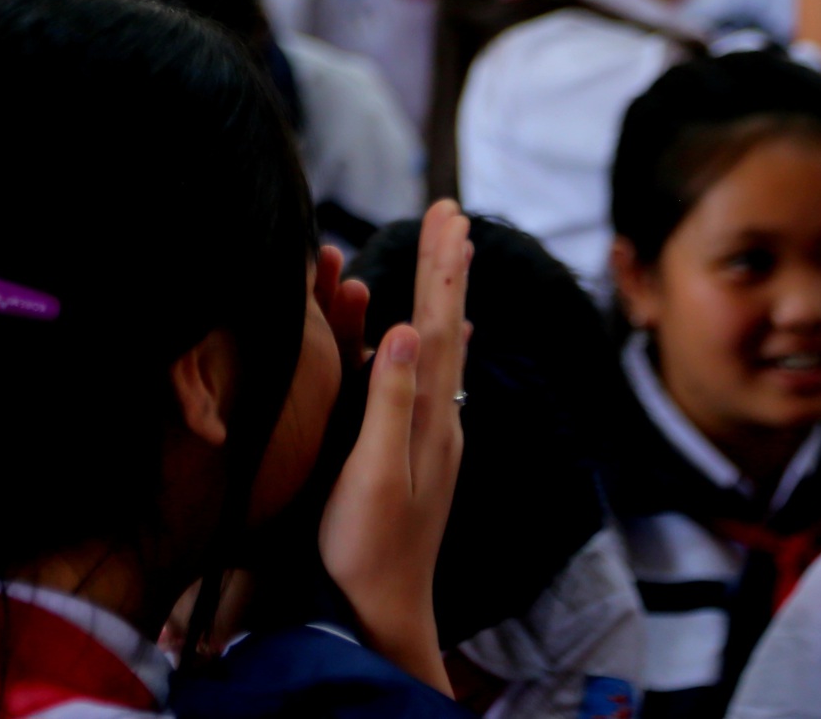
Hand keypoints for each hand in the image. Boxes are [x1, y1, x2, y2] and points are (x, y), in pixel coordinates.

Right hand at [319, 201, 469, 695]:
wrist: (383, 608)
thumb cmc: (368, 546)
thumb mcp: (372, 474)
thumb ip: (387, 401)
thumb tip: (403, 328)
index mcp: (428, 416)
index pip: (435, 325)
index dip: (440, 269)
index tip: (447, 216)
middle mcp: (435, 415)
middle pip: (442, 324)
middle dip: (446, 266)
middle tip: (452, 212)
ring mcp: (426, 430)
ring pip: (429, 343)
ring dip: (432, 292)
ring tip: (442, 248)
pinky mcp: (409, 444)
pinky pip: (419, 372)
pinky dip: (427, 338)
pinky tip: (435, 332)